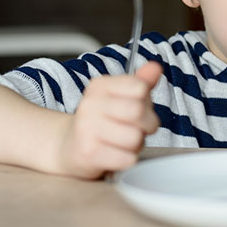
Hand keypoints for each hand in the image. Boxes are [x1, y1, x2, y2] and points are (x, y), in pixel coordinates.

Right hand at [55, 62, 161, 178]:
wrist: (70, 148)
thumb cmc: (102, 121)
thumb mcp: (120, 97)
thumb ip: (140, 82)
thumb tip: (156, 67)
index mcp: (100, 86)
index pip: (140, 87)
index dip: (146, 101)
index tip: (138, 107)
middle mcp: (90, 104)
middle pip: (138, 111)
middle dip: (147, 124)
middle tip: (138, 128)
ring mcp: (87, 128)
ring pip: (135, 137)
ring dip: (136, 144)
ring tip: (123, 142)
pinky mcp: (89, 153)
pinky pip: (127, 158)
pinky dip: (128, 159)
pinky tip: (116, 154)